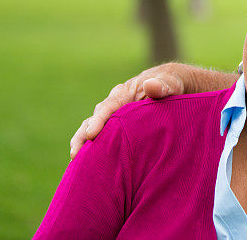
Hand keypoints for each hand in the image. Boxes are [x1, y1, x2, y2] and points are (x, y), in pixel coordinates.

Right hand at [69, 62, 185, 158]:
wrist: (171, 86)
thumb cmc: (170, 85)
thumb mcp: (170, 83)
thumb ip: (162, 86)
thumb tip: (150, 85)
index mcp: (124, 93)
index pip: (108, 107)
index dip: (99, 120)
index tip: (92, 134)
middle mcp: (114, 104)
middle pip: (94, 119)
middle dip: (83, 135)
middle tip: (76, 154)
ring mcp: (113, 116)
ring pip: (92, 128)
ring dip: (83, 142)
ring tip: (75, 160)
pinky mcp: (116, 127)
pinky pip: (102, 136)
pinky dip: (92, 147)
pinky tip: (86, 163)